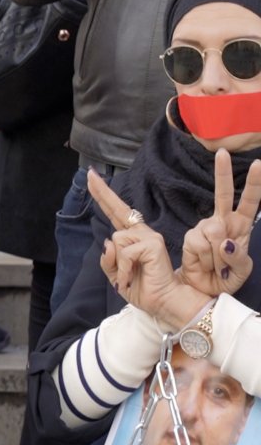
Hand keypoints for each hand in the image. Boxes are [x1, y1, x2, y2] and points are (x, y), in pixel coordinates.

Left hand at [88, 169, 199, 324]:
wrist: (163, 303)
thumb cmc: (143, 289)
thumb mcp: (117, 276)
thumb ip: (109, 260)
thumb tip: (107, 242)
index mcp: (133, 239)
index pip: (116, 214)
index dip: (104, 196)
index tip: (92, 178)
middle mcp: (142, 233)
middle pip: (118, 210)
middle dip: (102, 192)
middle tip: (89, 175)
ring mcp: (149, 237)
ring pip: (116, 240)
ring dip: (117, 264)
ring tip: (129, 277)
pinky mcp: (154, 243)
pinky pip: (125, 252)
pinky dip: (124, 269)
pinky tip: (132, 278)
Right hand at [178, 149, 260, 296]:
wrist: (204, 292)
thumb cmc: (226, 280)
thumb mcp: (241, 272)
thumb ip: (237, 258)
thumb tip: (225, 243)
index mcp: (241, 226)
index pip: (249, 201)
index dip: (253, 184)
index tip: (257, 164)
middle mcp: (222, 222)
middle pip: (222, 194)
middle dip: (222, 173)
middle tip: (222, 152)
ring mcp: (204, 229)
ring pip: (213, 231)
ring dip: (218, 256)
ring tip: (217, 267)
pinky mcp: (191, 238)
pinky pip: (199, 244)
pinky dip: (205, 258)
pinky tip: (204, 265)